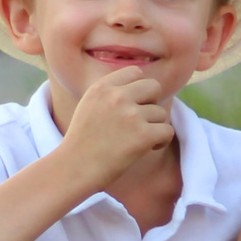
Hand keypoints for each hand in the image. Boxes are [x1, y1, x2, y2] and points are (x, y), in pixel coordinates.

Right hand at [57, 66, 170, 187]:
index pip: (136, 72)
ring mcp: (131, 115)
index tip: (133, 105)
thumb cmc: (83, 141)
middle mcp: (117, 96)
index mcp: (102, 87)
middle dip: (151, 104)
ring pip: (161, 113)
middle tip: (140, 121)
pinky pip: (167, 131)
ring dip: (154, 127)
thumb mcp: (90, 105)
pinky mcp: (143, 135)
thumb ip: (112, 93)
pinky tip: (147, 148)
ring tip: (136, 140)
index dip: (139, 90)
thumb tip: (144, 87)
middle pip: (154, 87)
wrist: (74, 168)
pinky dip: (161, 141)